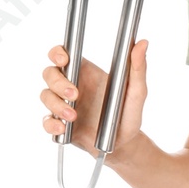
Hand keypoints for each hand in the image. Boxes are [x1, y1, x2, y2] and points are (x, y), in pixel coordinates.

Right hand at [39, 38, 148, 158]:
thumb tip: (142, 43)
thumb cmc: (129, 114)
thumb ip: (137, 68)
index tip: (64, 60)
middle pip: (50, 73)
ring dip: (56, 104)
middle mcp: (71, 85)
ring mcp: (63, 104)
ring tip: (74, 116)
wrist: (124, 144)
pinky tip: (62, 128)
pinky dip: (51, 124)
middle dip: (58, 83)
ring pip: (45, 96)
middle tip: (75, 95)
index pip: (63, 54)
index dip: (57, 53)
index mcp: (86, 72)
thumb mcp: (136, 92)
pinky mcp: (60, 123)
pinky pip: (46, 121)